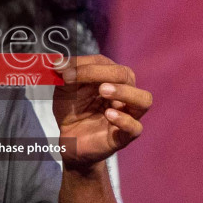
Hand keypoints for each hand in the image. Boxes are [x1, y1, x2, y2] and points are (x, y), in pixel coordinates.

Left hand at [52, 54, 151, 168]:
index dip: (85, 65)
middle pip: (126, 75)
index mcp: (111, 78)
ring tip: (104, 91)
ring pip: (143, 99)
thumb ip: (64, 75)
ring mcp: (128, 114)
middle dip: (103, 73)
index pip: (106, 63)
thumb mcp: (65, 90)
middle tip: (81, 77)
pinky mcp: (124, 136)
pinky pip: (135, 127)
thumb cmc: (73, 110)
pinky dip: (124, 120)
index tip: (64, 71)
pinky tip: (108, 115)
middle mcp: (125, 93)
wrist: (69, 140)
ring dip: (124, 92)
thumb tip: (58, 62)